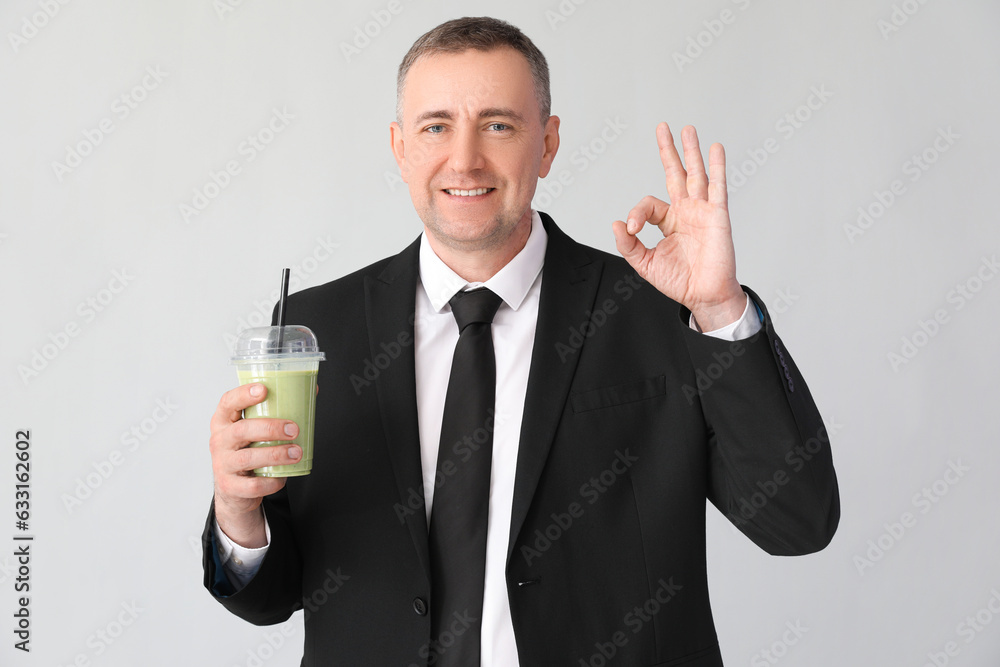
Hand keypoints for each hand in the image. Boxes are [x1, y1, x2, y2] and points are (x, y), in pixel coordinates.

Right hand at [209, 383, 301, 547]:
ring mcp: (222, 465)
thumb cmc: (249, 451)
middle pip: (241, 430)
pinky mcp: (230, 487)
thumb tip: (313, 390)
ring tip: (296, 452)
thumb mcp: (256, 430)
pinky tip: (283, 476)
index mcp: (224, 421)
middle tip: (294, 430)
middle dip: (270, 428)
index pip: (228, 402)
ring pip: (247, 458)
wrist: (234, 490)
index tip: (264, 389)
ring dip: (275, 454)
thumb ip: (277, 411)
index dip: (243, 394)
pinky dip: (272, 481)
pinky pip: (253, 485)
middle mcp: (219, 441)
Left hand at [612, 123, 745, 330]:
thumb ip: (628, 245)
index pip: (648, 204)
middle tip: (662, 128)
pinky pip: (717, 187)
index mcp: (669, 221)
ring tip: (687, 129)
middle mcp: (686, 211)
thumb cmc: (679, 281)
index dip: (636, 213)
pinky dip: (717, 167)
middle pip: (676, 174)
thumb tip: (616, 224)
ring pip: (696, 174)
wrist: (704, 295)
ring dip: (691, 151)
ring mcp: (703, 211)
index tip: (631, 228)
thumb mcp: (645, 264)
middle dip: (668, 151)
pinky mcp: (718, 215)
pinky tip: (715, 148)